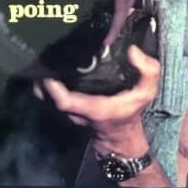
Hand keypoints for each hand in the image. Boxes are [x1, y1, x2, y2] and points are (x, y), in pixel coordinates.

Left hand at [33, 45, 159, 151]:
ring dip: (39, 80)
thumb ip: (147, 71)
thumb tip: (133, 51)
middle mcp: (76, 112)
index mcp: (94, 108)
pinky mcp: (65, 110)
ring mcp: (67, 112)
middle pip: (47, 97)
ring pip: (44, 97)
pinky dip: (44, 84)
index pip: (65, 102)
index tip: (49, 69)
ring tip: (42, 57)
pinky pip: (48, 97)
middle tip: (42, 54)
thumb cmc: (131, 112)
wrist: (121, 136)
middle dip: (41, 77)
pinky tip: (50, 66)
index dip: (53, 88)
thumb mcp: (147, 92)